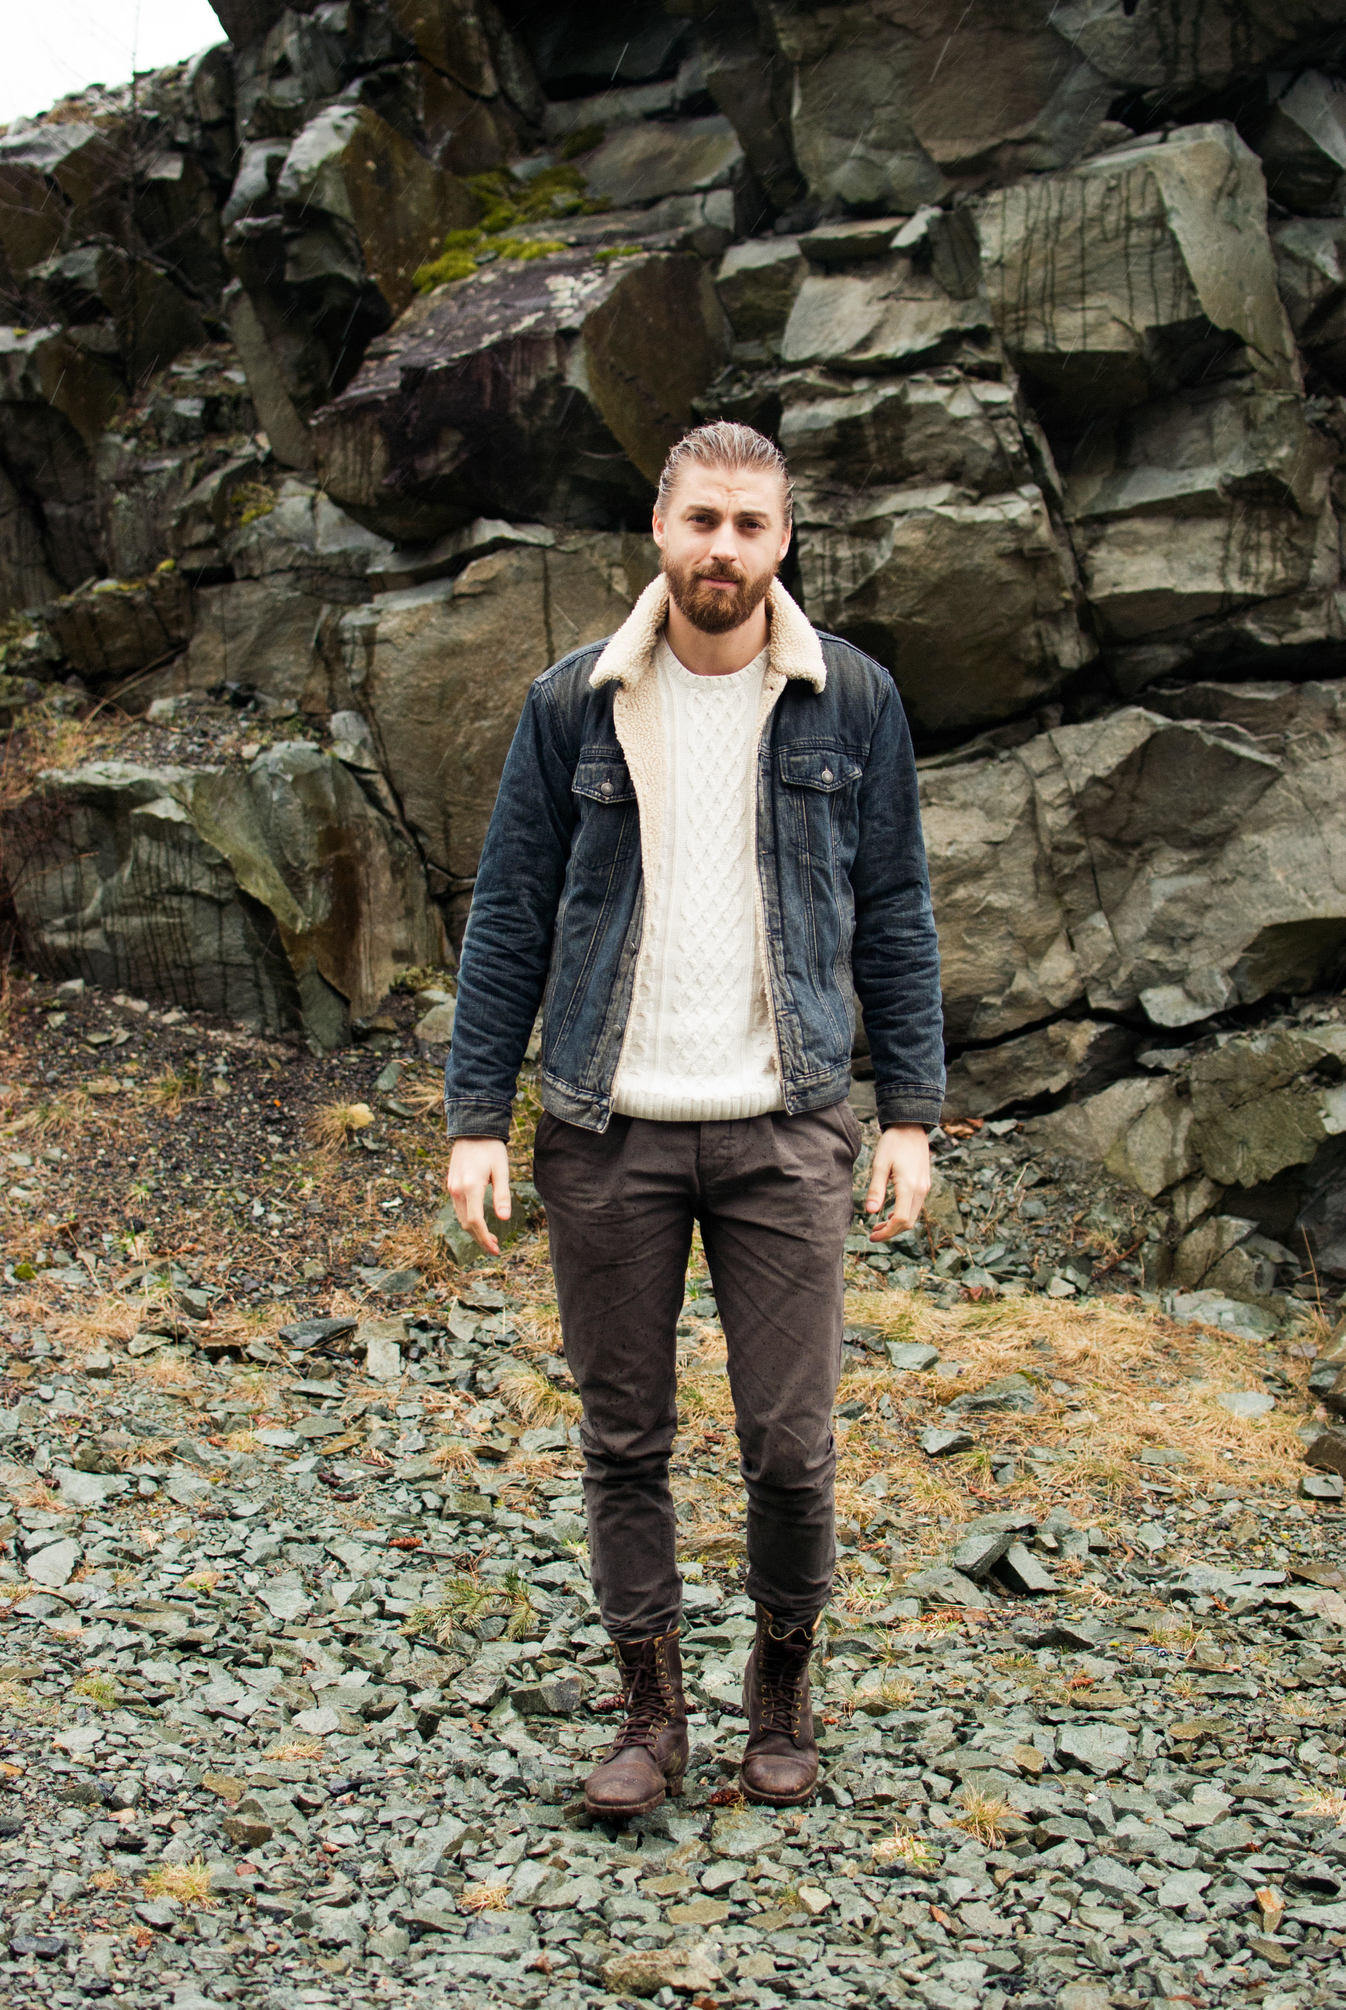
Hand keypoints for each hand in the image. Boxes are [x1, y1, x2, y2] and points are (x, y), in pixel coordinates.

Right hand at [446, 1137, 510, 1255]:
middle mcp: (457, 1189)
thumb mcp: (501, 1171)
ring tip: (490, 1239)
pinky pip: (458, 1208)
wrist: (473, 1129)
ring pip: (461, 1217)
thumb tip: (504, 1219)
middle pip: (466, 1224)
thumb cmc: (491, 1149)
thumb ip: (502, 1195)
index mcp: (470, 1187)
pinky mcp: (451, 1184)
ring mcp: (452, 1187)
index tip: (496, 1249)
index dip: (485, 1238)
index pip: (475, 1221)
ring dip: (474, 1231)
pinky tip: (480, 1222)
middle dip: (480, 1239)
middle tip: (495, 1248)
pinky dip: (469, 1219)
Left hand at [864, 1124, 930, 1240]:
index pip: (901, 1220)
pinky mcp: (924, 1184)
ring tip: (878, 1226)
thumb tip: (870, 1212)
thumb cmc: (893, 1143)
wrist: (911, 1127)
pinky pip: (915, 1206)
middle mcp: (921, 1190)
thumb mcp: (879, 1164)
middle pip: (909, 1222)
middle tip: (873, 1234)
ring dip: (897, 1224)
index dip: (887, 1232)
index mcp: (909, 1186)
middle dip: (891, 1232)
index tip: (872, 1235)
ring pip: (913, 1216)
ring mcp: (925, 1188)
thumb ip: (875, 1189)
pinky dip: (903, 1214)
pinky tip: (890, 1214)